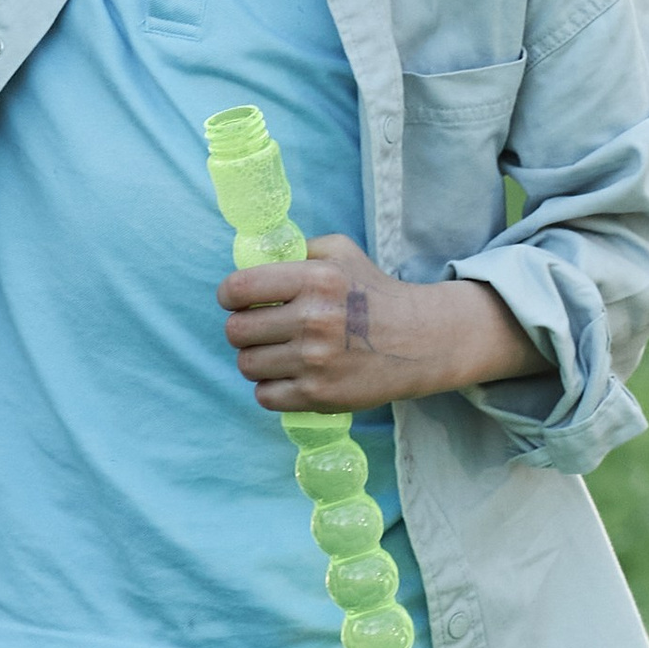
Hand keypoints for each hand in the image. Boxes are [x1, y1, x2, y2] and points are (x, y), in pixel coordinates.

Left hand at [218, 236, 537, 414]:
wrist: (419, 340)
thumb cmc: (372, 292)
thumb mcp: (340, 252)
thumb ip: (295, 251)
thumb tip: (249, 260)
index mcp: (315, 280)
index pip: (239, 289)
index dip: (228, 295)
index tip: (235, 300)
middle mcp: (314, 320)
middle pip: (236, 331)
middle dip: (241, 329)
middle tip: (258, 329)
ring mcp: (316, 361)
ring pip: (247, 365)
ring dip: (254, 359)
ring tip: (274, 353)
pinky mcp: (320, 395)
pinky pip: (265, 396)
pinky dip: (270, 387)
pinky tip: (288, 375)